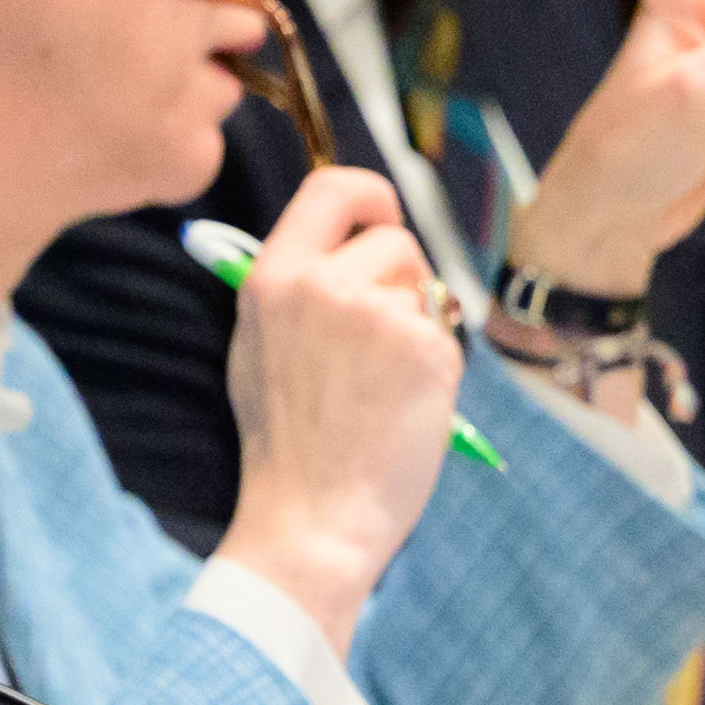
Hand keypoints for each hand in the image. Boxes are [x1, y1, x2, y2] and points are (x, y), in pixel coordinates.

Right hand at [218, 165, 470, 649]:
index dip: (370, 195)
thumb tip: (343, 247)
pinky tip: (403, 407)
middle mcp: (323, 284)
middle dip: (403, 278)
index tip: (383, 218)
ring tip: (382, 384)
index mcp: (275, 278)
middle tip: (385, 336)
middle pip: (394, 239)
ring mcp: (378, 315)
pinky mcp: (426, 349)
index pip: (331, 187)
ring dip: (419, 324)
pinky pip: (446, 335)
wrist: (312, 518)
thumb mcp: (258, 348)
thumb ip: (295, 289)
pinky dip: (435, 367)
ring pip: (426, 289)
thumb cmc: (286, 445)